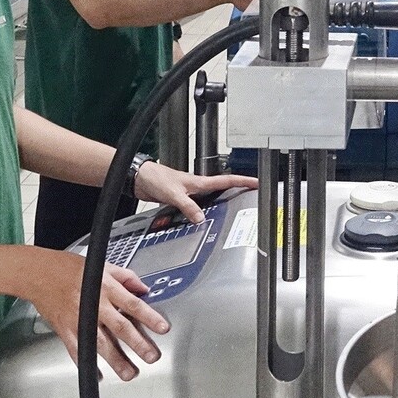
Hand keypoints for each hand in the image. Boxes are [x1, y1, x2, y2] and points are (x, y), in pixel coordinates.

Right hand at [15, 247, 167, 381]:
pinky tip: (99, 376)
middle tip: (152, 356)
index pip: (133, 304)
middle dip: (137, 343)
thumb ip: (126, 277)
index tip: (162, 328)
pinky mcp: (66, 330)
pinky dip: (88, 365)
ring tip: (130, 373)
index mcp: (106, 288)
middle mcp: (94, 305)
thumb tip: (144, 289)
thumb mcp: (103, 266)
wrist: (39, 275)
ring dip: (116, 360)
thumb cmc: (70, 269)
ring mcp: (79, 320)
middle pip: (119, 327)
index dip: (149, 317)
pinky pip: (78, 351)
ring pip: (100, 343)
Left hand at [134, 164, 257, 222]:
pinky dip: (203, 212)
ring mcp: (190, 192)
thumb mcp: (174, 194)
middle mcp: (197, 186)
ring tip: (233, 209)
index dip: (244, 181)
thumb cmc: (155, 178)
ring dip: (221, 202)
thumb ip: (188, 206)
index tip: (258, 183)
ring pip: (211, 198)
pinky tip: (202, 219)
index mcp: (200, 182)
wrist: (139, 178)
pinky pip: (198, 206)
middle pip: (223, 188)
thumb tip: (201, 219)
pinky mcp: (181, 198)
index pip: (227, 180)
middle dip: (239, 191)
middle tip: (252, 196)